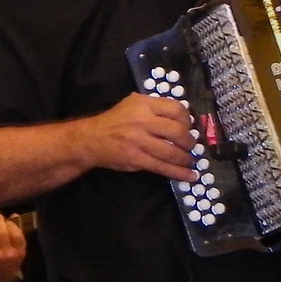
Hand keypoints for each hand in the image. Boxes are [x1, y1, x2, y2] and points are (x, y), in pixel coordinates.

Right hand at [80, 93, 194, 180]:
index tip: (188, 127)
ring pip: (172, 152)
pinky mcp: (136, 158)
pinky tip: (190, 176)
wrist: (90, 139)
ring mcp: (138, 141)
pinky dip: (179, 173)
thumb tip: (183, 119)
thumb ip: (154, 109)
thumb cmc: (114, 122)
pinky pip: (163, 167)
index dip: (187, 120)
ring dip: (185, 159)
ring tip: (188, 161)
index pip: (176, 109)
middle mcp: (141, 121)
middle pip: (178, 131)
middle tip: (189, 146)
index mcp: (143, 105)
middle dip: (189, 142)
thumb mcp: (132, 105)